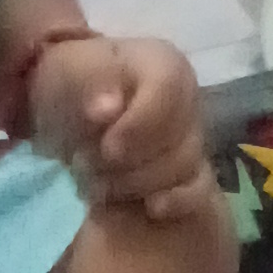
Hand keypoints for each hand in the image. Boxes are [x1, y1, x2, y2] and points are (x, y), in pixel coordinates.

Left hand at [30, 34, 216, 221]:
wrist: (74, 111)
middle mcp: (187, 97)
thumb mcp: (71, 72)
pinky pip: (200, 187)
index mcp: (165, 64)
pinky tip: (152, 208)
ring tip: (97, 183)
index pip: (170, 89)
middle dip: (128, 161)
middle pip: (178, 135)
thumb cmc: (74, 85)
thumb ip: (90, 83)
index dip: (139, 123)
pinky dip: (180, 199)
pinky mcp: (189, 169)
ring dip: (135, 184)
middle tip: (86, 164)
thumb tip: (108, 109)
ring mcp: (191, 134)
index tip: (106, 148)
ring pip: (185, 166)